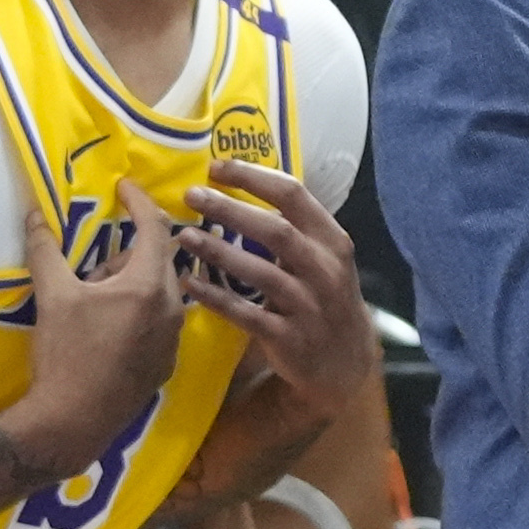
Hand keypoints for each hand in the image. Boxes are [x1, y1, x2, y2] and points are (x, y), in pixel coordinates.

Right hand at [12, 183, 186, 470]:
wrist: (74, 421)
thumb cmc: (65, 354)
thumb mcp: (53, 295)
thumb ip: (45, 249)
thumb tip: (34, 213)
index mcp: (148, 285)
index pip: (154, 227)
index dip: (139, 201)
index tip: (124, 186)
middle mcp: (171, 308)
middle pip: (156, 260)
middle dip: (125, 253)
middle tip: (91, 267)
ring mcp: (172, 339)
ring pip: (157, 292)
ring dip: (130, 284)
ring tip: (93, 300)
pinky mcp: (165, 364)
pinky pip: (157, 322)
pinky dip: (137, 313)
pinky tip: (106, 329)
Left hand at [180, 160, 376, 413]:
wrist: (345, 362)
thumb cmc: (324, 298)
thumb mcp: (323, 258)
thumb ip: (293, 228)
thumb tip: (239, 188)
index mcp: (331, 240)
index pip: (293, 195)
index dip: (253, 177)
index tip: (216, 166)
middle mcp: (324, 269)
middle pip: (275, 230)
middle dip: (230, 209)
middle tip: (191, 195)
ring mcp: (308, 306)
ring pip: (260, 272)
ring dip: (219, 252)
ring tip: (184, 236)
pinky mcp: (289, 338)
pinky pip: (246, 314)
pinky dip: (216, 298)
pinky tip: (190, 284)